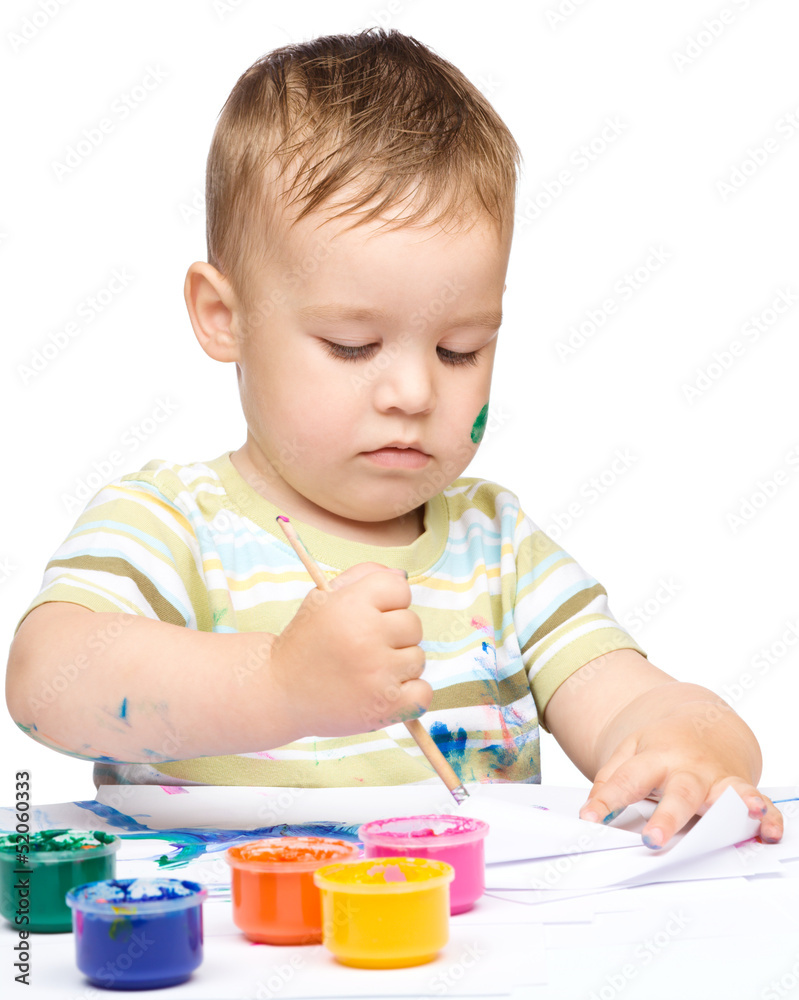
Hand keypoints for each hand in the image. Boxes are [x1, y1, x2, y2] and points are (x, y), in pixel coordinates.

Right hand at [269, 561, 430, 737]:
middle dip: (394, 634)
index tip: (370, 614)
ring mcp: (378, 674)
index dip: (388, 600)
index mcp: (351, 605)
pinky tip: (383, 691)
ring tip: (367, 671)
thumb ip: (363, 576)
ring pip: (418, 658)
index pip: (400, 588)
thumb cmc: (306, 642)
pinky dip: (409, 694)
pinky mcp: (385, 707)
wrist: (279, 691)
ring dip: (398, 665)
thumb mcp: (323, 598)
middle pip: (413, 624)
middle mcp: (366, 637)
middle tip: (364, 646)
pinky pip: (423, 693)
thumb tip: (403, 577)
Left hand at [578, 711, 783, 847]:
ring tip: (746, 815)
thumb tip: (593, 812)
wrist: (703, 723)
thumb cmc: (664, 745)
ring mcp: (718, 779)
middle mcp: (689, 769)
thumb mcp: (631, 752)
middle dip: (667, 818)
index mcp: (657, 757)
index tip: (589, 820)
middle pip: (679, 793)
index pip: (628, 780)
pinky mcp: (742, 789)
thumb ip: (612, 780)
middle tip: (653, 839)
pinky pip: (761, 803)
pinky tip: (768, 832)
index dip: (607, 801)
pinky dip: (768, 817)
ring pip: (727, 793)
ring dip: (737, 805)